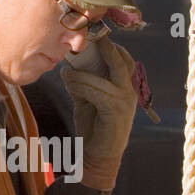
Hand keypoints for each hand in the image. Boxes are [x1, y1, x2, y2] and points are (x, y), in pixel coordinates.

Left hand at [59, 37, 136, 189]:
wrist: (99, 158)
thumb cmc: (94, 129)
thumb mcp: (87, 102)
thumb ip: (83, 85)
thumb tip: (70, 70)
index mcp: (125, 88)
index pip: (124, 60)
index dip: (111, 46)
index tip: (93, 36)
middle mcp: (129, 92)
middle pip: (121, 61)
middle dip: (105, 47)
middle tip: (87, 38)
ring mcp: (124, 101)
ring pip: (103, 76)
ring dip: (81, 73)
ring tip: (66, 71)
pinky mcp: (115, 110)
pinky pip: (96, 91)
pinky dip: (80, 84)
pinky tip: (68, 81)